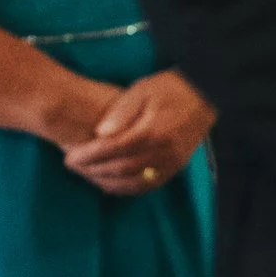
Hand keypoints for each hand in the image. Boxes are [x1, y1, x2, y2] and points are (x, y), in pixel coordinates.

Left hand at [63, 69, 214, 194]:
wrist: (206, 95)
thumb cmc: (171, 88)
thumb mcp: (143, 89)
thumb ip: (121, 110)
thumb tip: (101, 133)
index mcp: (154, 131)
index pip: (113, 149)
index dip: (88, 155)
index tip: (69, 157)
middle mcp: (164, 151)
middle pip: (121, 168)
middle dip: (92, 169)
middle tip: (72, 166)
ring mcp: (172, 162)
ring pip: (133, 182)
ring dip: (106, 181)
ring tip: (87, 174)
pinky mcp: (176, 168)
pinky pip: (147, 185)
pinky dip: (126, 188)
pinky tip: (110, 183)